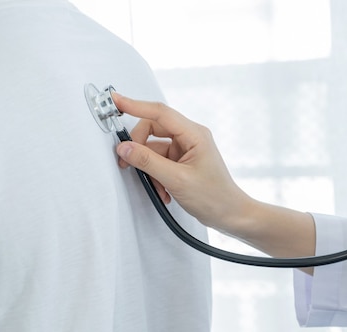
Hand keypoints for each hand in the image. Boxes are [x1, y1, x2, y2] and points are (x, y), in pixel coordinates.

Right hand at [113, 93, 316, 264]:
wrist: (231, 215)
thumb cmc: (214, 197)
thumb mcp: (177, 180)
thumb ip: (148, 162)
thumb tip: (124, 148)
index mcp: (194, 134)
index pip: (159, 112)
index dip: (135, 105)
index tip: (115, 100)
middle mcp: (190, 136)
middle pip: (152, 129)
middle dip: (138, 147)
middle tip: (126, 163)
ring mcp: (186, 149)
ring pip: (153, 148)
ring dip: (149, 169)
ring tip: (156, 187)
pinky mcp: (182, 161)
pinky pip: (159, 161)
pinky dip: (155, 176)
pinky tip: (163, 191)